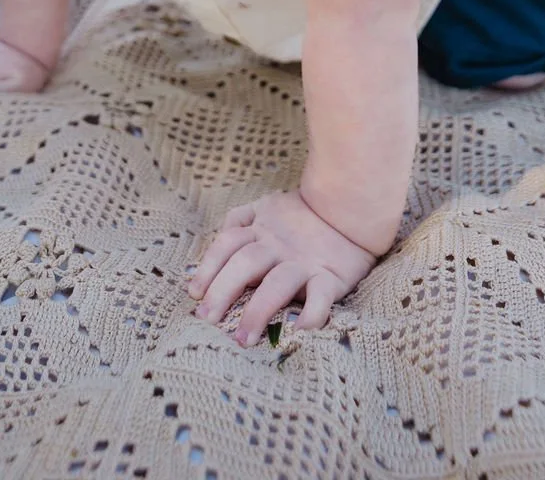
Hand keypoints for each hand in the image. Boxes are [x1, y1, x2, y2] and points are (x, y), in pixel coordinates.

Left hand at [187, 190, 378, 345]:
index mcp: (261, 229)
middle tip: (206, 320)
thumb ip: (239, 221)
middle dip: (222, 292)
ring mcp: (304, 262)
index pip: (227, 244)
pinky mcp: (331, 277)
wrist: (350, 205)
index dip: (208, 267)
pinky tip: (296, 333)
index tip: (194, 294)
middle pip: (245, 264)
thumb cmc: (301, 214)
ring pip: (277, 284)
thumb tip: (211, 251)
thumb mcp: (266, 207)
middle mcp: (279, 245)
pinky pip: (321, 299)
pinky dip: (310, 316)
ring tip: (243, 340)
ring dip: (258, 311)